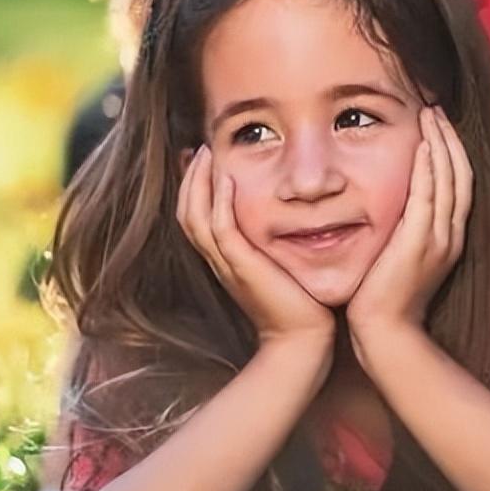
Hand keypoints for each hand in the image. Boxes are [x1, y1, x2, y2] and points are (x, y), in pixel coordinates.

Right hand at [177, 145, 335, 345]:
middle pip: (187, 213)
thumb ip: (279, 244)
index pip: (197, 217)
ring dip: (198, 182)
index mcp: (227, 260)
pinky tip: (225, 176)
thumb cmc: (302, 306)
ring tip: (206, 152)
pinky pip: (220, 229)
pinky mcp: (242, 268)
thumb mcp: (283, 266)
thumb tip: (297, 219)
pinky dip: (218, 200)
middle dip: (190, 178)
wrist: (302, 341)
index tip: (202, 159)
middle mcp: (220, 261)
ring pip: (195, 217)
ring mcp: (228, 265)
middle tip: (198, 148)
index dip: (195, 188)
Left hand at [347, 108, 471, 345]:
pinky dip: (430, 169)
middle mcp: (450, 236)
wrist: (386, 335)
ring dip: (441, 143)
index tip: (439, 126)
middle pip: (460, 175)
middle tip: (436, 109)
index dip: (452, 152)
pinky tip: (424, 145)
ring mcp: (438, 239)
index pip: (459, 184)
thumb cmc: (385, 301)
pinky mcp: (420, 243)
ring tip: (430, 115)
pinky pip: (430, 197)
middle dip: (450, 139)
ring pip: (450, 180)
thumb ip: (403, 232)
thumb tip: (393, 209)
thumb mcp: (400, 259)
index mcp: (449, 239)